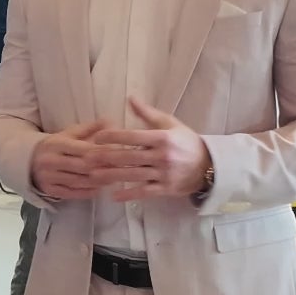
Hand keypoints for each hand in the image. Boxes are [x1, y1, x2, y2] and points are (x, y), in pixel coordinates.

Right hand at [29, 120, 110, 200]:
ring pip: (78, 182)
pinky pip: (71, 193)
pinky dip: (87, 192)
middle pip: (82, 167)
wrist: (29, 159)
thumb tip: (111, 122)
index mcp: (57, 144)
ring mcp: (49, 177)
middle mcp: (51, 160)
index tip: (117, 154)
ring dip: (98, 182)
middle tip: (119, 169)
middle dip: (102, 168)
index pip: (83, 150)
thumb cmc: (56, 146)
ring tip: (113, 179)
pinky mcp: (49, 190)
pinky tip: (99, 189)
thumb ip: (90, 129)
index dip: (101, 153)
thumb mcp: (69, 133)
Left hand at [91, 99, 210, 200]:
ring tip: (93, 176)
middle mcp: (162, 156)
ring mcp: (163, 174)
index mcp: (162, 138)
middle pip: (128, 157)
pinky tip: (113, 195)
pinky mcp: (165, 189)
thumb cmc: (186, 141)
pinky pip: (144, 192)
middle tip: (86, 158)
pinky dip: (128, 194)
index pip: (133, 136)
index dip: (113, 136)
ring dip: (111, 176)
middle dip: (106, 157)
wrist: (209, 165)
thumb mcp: (170, 123)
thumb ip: (148, 113)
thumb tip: (130, 98)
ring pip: (133, 175)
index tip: (97, 137)